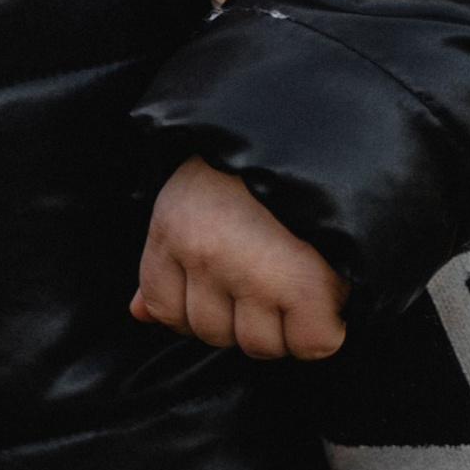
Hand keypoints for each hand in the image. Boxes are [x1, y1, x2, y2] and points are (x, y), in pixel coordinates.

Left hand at [132, 155, 346, 361]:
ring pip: (260, 345)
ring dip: (287, 326)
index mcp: (174, 227)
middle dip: (247, 315)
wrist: (324, 124)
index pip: (166, 310)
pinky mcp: (305, 285)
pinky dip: (325, 329)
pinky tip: (331, 293)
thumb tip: (138, 314)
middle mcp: (206, 253)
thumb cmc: (263, 164)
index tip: (237, 282)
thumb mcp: (199, 197)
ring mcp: (254, 272)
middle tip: (278, 273)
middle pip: (214, 333)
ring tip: (306, 276)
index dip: (206, 305)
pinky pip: (310, 344)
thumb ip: (168, 262)